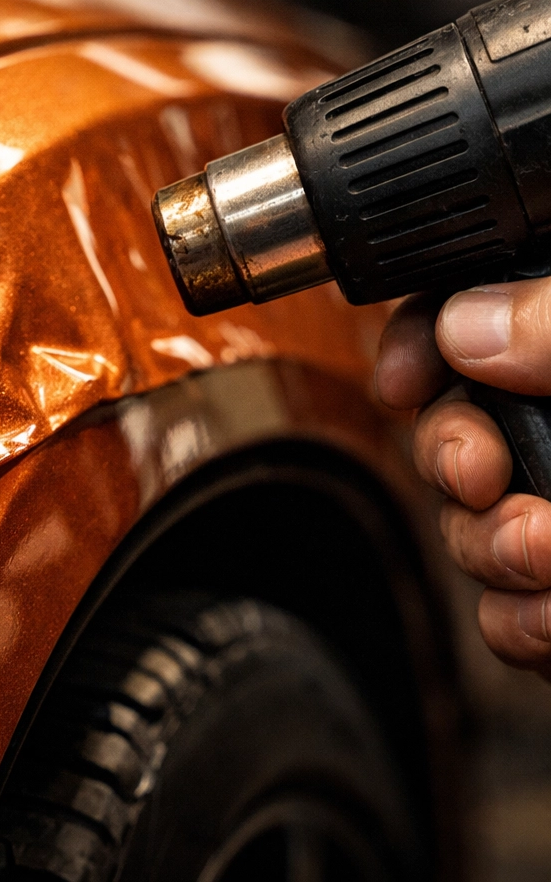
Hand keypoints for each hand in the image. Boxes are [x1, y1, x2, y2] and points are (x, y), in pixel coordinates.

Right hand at [376, 280, 550, 677]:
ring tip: (542, 552)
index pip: (466, 317)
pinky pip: (505, 612)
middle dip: (447, 456)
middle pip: (447, 424)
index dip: (416, 342)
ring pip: (465, 524)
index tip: (403, 377)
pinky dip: (517, 623)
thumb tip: (469, 327)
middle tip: (478, 473)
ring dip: (483, 546)